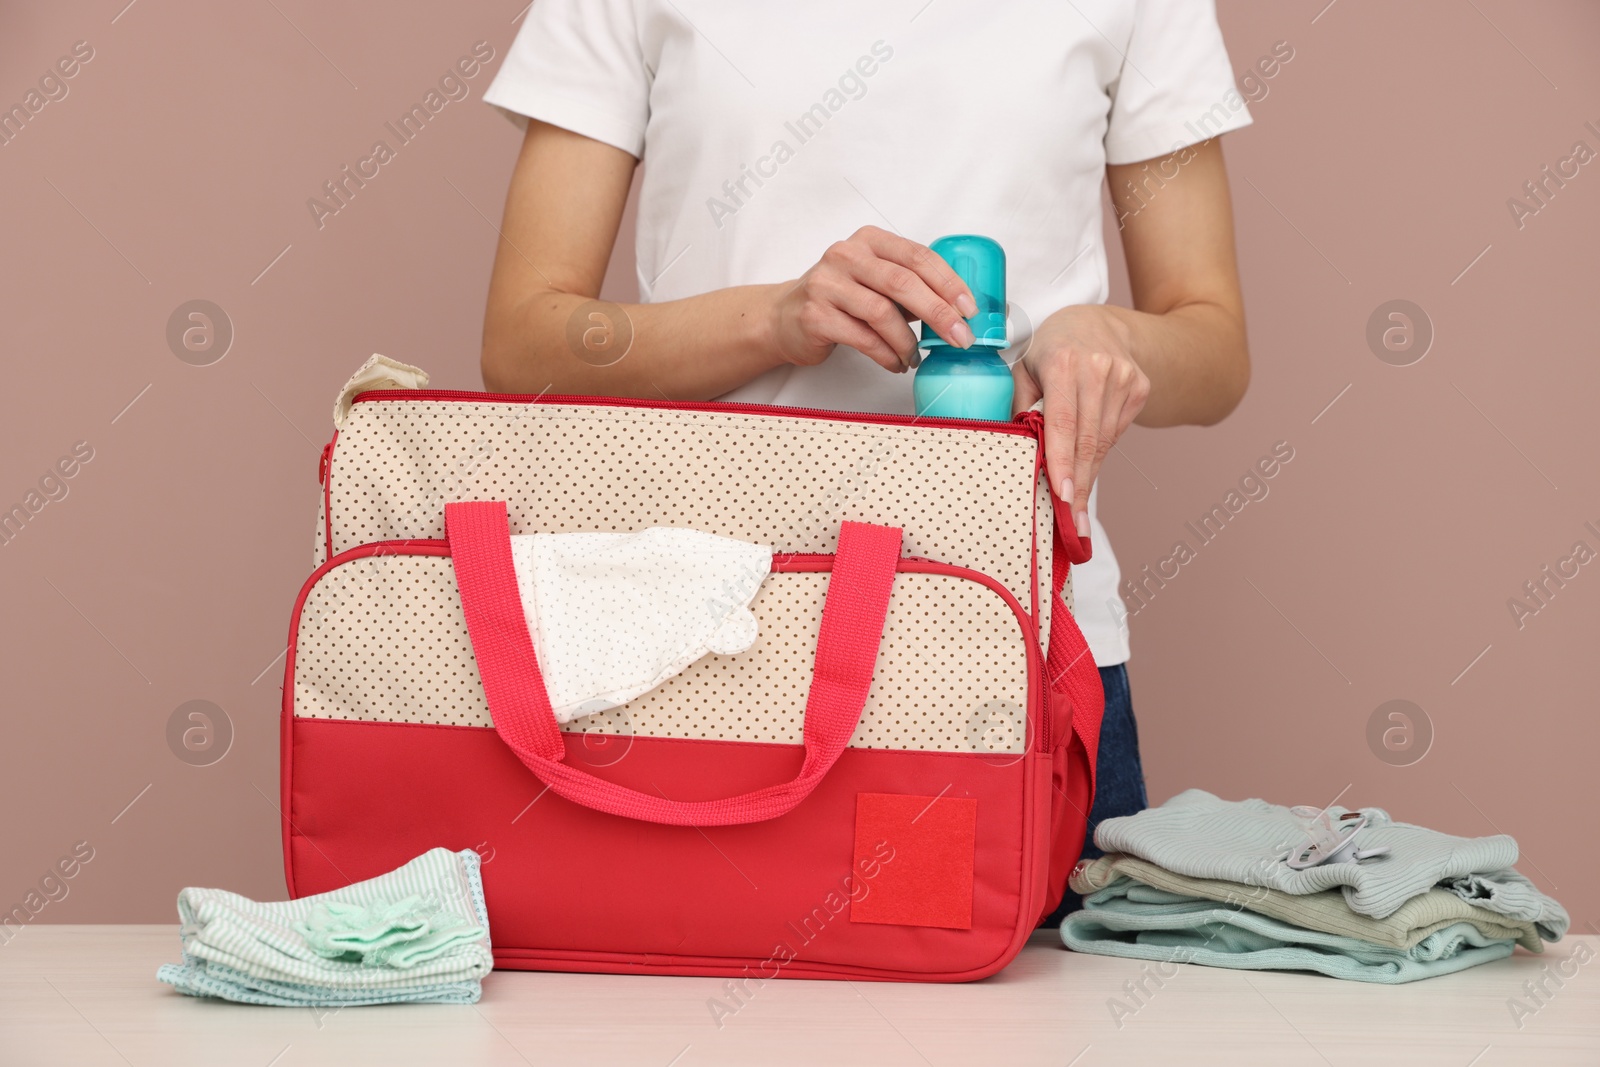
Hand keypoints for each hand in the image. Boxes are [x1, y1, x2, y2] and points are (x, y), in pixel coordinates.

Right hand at [769, 226, 978, 372]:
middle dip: (938, 313)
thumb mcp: (875, 280)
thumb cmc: (840, 299)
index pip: (918, 257)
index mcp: (869, 240)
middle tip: (960, 337)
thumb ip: (910, 286)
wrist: (784, 317)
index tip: (969, 309)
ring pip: (882, 313)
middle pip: (903, 283)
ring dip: (908, 341)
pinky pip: (863, 338)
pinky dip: (886, 355)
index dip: (948, 283)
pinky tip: (896, 363)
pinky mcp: (815, 315)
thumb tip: (957, 311)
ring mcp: (827, 284)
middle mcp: (846, 255)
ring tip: (915, 357)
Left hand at [1013, 305, 1149, 537]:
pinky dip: (1098, 453)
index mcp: (1066, 362)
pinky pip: (1115, 433)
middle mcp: (1100, 369)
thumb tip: (1015, 450)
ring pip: (1104, 442)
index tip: (1062, 496)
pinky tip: (1086, 466)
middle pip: (1088, 440)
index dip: (1063, 461)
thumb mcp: (1024, 368)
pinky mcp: (1140, 389)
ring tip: (1075, 509)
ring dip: (1088, 477)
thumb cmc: (1051, 349)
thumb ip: (1019, 406)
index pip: (1064, 422)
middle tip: (1072, 525)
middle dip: (1079, 486)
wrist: (1098, 322)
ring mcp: (1125, 379)